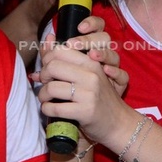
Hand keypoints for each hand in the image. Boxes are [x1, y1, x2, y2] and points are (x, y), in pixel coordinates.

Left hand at [34, 17, 128, 143]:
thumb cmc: (99, 97)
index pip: (61, 50)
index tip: (48, 68)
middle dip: (43, 76)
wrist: (119, 122)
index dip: (48, 58)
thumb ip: (67, 56)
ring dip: (42, 95)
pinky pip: (55, 108)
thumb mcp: (88, 73)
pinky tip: (49, 109)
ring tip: (45, 98)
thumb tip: (47, 38)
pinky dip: (47, 109)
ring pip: (51, 87)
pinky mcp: (85, 111)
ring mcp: (89, 93)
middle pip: (53, 66)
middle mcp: (92, 75)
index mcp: (91, 62)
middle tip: (45, 83)